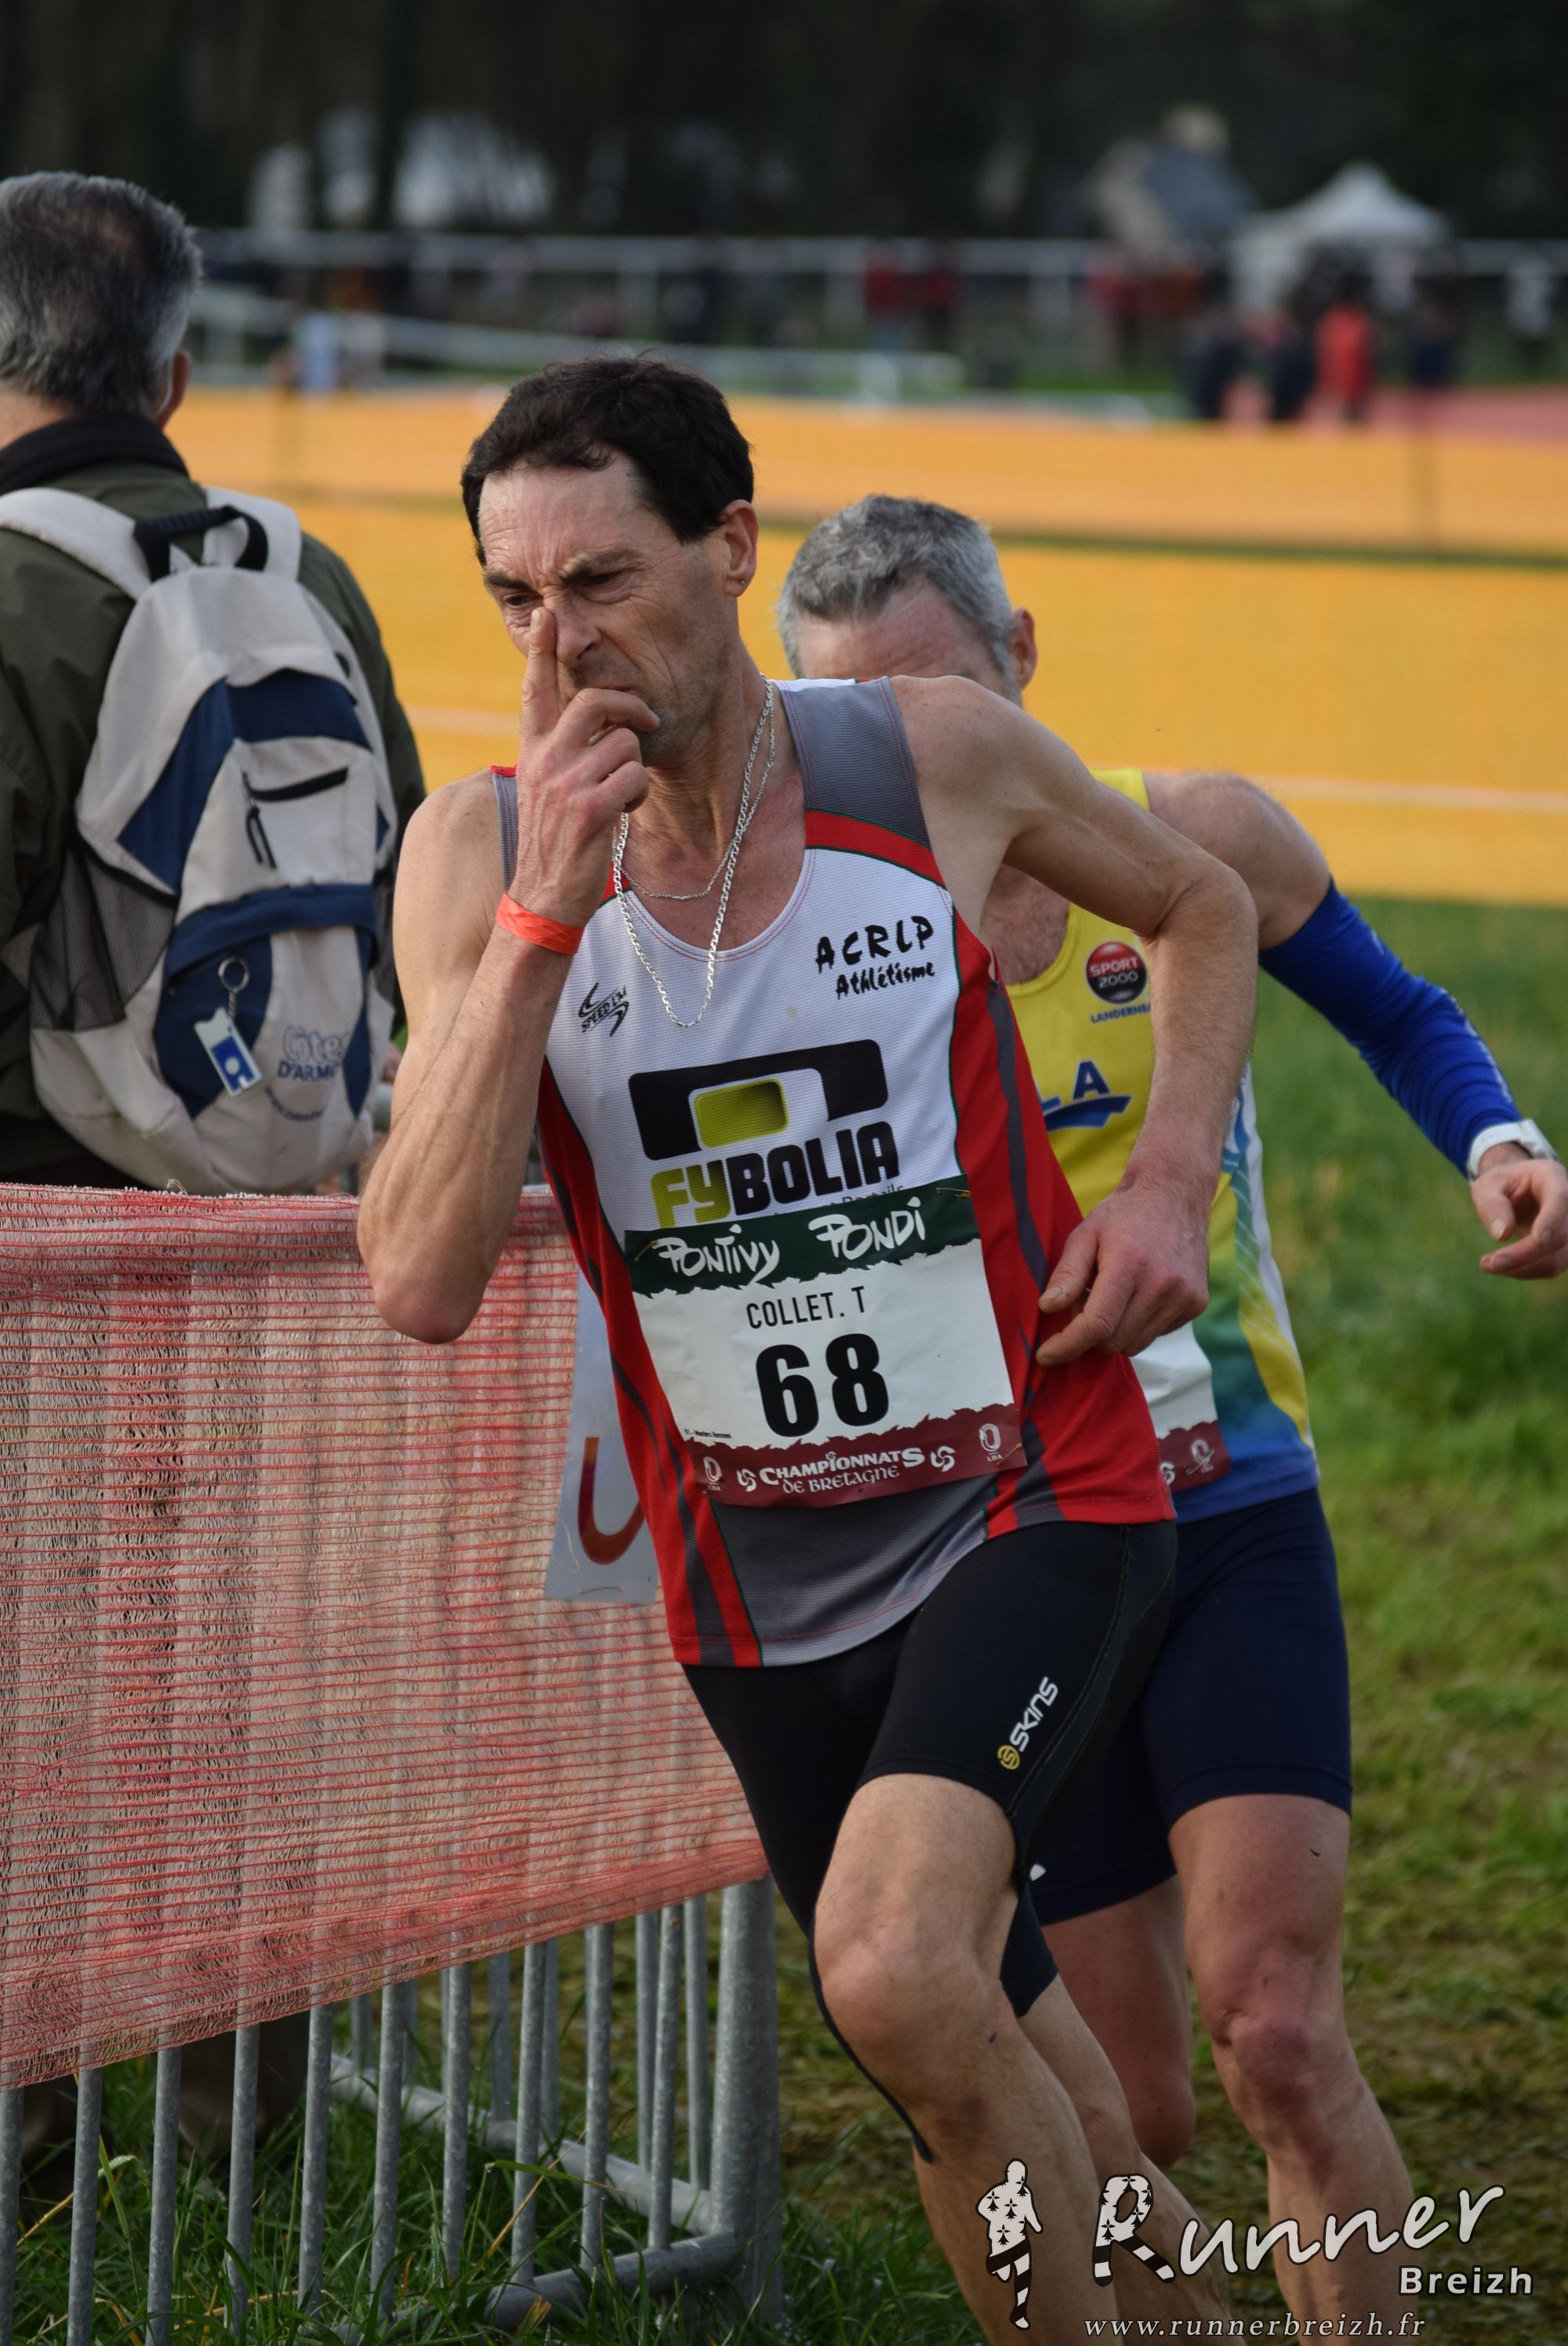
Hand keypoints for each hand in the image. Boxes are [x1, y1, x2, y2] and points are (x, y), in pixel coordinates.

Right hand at [509, 608, 656, 925]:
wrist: (541, 895)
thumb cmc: (553, 841)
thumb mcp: (544, 789)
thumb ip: (561, 752)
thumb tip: (594, 718)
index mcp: (532, 750)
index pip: (536, 689)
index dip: (544, 650)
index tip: (549, 614)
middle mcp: (544, 759)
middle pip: (596, 701)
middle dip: (631, 709)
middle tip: (648, 722)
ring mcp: (564, 783)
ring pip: (624, 744)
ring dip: (633, 770)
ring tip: (617, 797)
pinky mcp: (588, 808)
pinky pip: (633, 777)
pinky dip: (637, 795)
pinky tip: (621, 813)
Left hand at [1035, 1174, 1210, 1365]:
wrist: (1175, 1194)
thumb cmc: (1124, 1213)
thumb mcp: (1085, 1233)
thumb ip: (1067, 1273)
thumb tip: (1048, 1308)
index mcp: (1129, 1264)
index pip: (1096, 1325)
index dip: (1068, 1346)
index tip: (1046, 1355)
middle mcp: (1162, 1284)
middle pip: (1114, 1341)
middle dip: (1090, 1334)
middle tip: (1086, 1300)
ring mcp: (1184, 1296)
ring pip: (1135, 1343)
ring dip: (1115, 1331)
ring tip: (1113, 1295)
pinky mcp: (1197, 1303)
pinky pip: (1157, 1333)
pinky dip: (1139, 1324)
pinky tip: (1139, 1293)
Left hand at [1471, 1148, 1567, 1279]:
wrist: (1514, 1190)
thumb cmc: (1501, 1184)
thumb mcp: (1486, 1186)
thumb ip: (1491, 1204)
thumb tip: (1502, 1235)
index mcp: (1551, 1176)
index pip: (1561, 1198)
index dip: (1552, 1219)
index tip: (1538, 1239)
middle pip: (1560, 1235)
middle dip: (1525, 1254)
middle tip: (1488, 1263)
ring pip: (1559, 1258)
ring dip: (1523, 1268)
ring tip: (1487, 1264)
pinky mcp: (1562, 1248)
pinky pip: (1551, 1267)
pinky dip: (1525, 1271)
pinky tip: (1501, 1265)